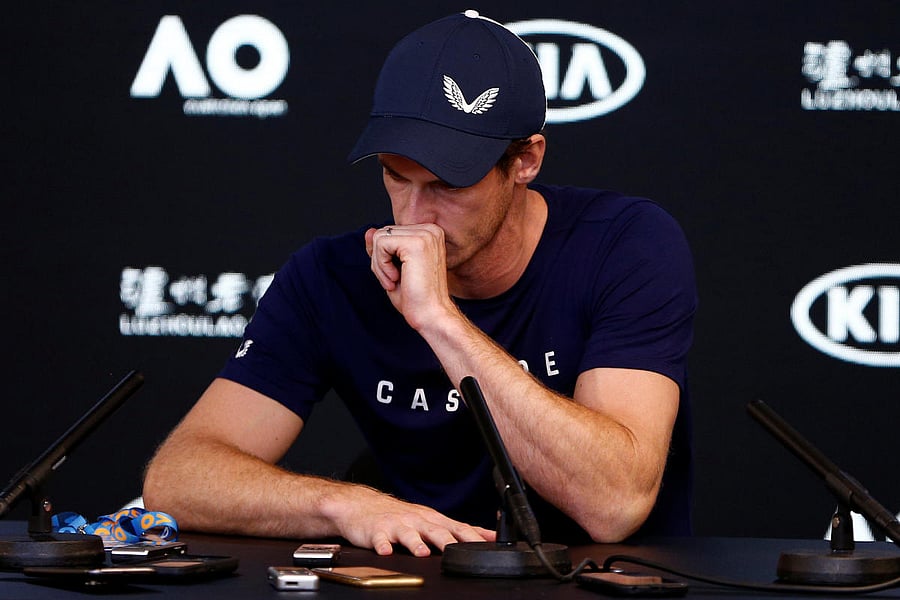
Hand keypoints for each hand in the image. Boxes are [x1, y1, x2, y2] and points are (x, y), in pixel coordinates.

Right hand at [331, 485, 494, 555]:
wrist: (363, 505)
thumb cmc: (401, 516)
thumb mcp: (431, 520)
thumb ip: (458, 530)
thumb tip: (489, 536)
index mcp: (432, 520)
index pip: (458, 528)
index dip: (474, 537)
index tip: (488, 546)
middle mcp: (417, 520)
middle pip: (436, 531)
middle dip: (449, 542)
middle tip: (460, 553)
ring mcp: (396, 525)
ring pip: (408, 534)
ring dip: (416, 543)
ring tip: (422, 553)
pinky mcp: (376, 531)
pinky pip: (379, 539)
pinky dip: (382, 545)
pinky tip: (385, 552)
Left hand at [365, 224, 456, 330]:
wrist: (431, 315)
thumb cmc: (416, 297)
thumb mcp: (392, 268)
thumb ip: (382, 249)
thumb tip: (369, 231)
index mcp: (429, 234)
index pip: (390, 233)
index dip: (383, 257)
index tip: (395, 277)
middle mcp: (430, 230)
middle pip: (383, 233)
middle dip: (379, 260)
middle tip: (392, 281)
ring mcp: (425, 234)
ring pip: (379, 238)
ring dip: (379, 264)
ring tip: (393, 281)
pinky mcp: (416, 243)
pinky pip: (380, 244)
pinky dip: (381, 265)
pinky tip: (395, 278)